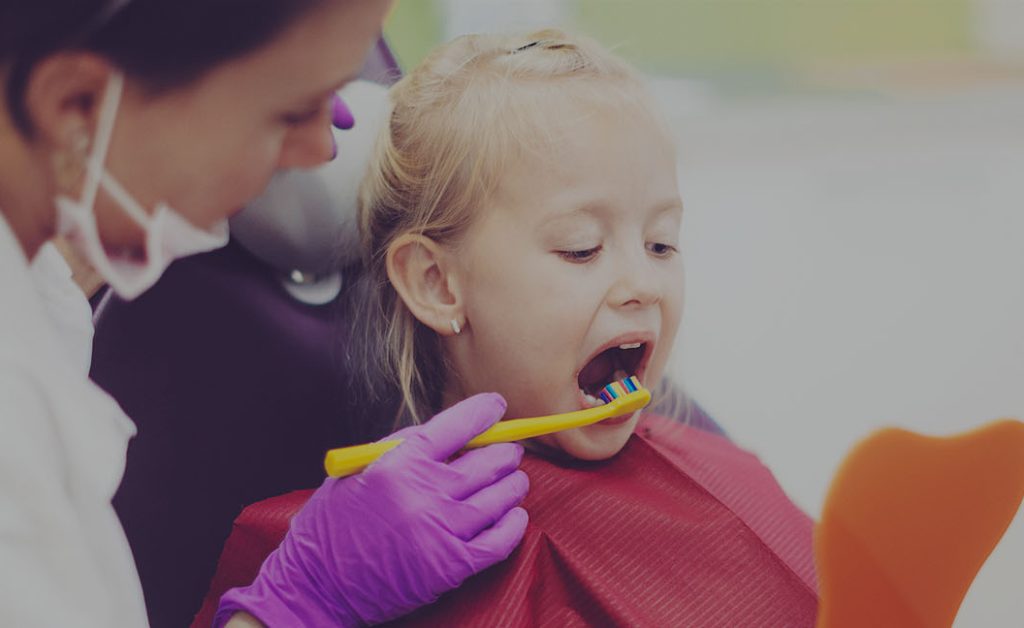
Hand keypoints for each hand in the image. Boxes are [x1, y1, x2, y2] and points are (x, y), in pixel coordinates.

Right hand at [215, 393, 528, 626]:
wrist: (316, 585)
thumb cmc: (332, 525)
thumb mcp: (356, 471)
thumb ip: (401, 448)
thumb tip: (448, 431)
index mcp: (398, 465)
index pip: (455, 426)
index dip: (482, 412)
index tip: (496, 406)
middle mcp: (423, 494)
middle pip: (485, 461)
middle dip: (504, 451)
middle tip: (510, 450)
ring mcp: (440, 531)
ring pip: (499, 498)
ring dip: (513, 484)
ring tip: (515, 479)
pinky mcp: (450, 566)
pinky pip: (499, 541)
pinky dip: (514, 524)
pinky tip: (515, 516)